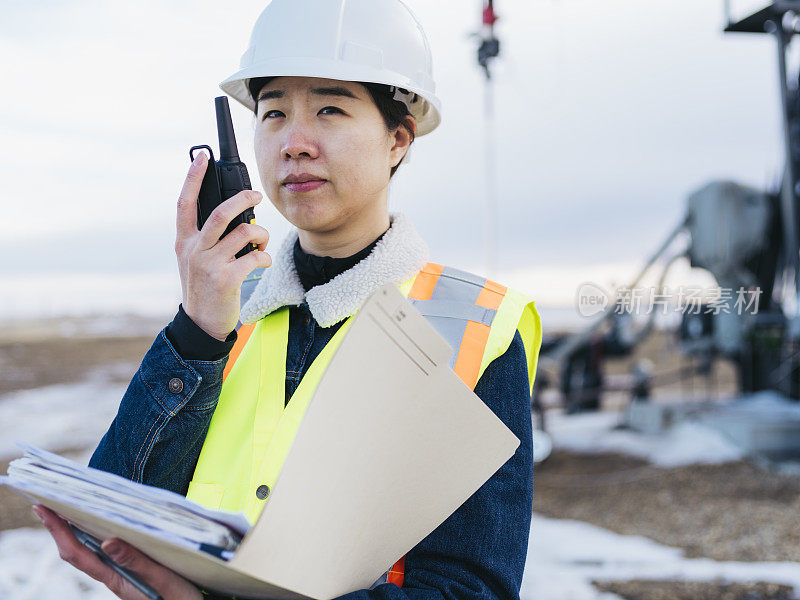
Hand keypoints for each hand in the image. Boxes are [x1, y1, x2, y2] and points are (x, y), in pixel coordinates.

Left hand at [35, 505, 201, 599]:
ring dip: (73, 532)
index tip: (44, 510)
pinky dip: (94, 536)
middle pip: (77, 552)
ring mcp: (121, 574)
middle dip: (58, 529)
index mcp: (116, 578)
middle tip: (44, 505)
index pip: (78, 554)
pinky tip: (97, 527)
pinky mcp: (132, 571)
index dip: (59, 532)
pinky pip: (104, 553)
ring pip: (89, 552)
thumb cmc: (180, 599)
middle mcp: (114, 576)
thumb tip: (108, 541)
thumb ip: (137, 563)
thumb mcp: (162, 580)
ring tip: (64, 511)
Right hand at [175, 152, 271, 340]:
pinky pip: (254, 257)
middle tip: (257, 196)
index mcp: (184, 241)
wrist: (201, 323)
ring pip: (243, 233)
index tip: (202, 157)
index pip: (184, 202)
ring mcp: (209, 264)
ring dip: (261, 235)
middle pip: (220, 212)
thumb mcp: (195, 260)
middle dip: (243, 199)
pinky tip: (262, 262)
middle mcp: (194, 249)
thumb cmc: (205, 287)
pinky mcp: (226, 279)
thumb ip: (206, 238)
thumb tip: (233, 214)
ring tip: (261, 244)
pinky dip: (264, 258)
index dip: (193, 178)